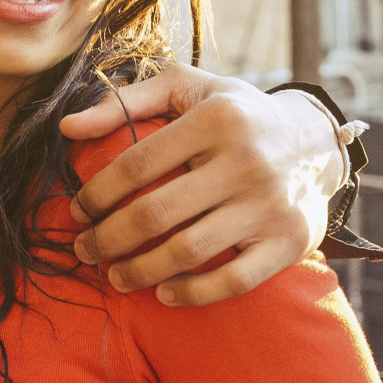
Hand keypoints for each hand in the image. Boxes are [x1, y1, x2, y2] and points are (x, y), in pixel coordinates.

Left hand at [58, 69, 338, 306]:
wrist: (316, 142)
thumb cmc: (236, 114)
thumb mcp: (188, 88)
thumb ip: (127, 101)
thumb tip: (66, 126)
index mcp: (216, 119)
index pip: (136, 163)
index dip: (97, 193)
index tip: (77, 210)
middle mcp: (246, 161)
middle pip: (155, 214)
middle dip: (107, 239)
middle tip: (85, 250)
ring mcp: (269, 205)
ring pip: (187, 252)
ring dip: (139, 271)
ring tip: (115, 275)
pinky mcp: (289, 241)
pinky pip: (233, 281)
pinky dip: (193, 293)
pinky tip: (164, 292)